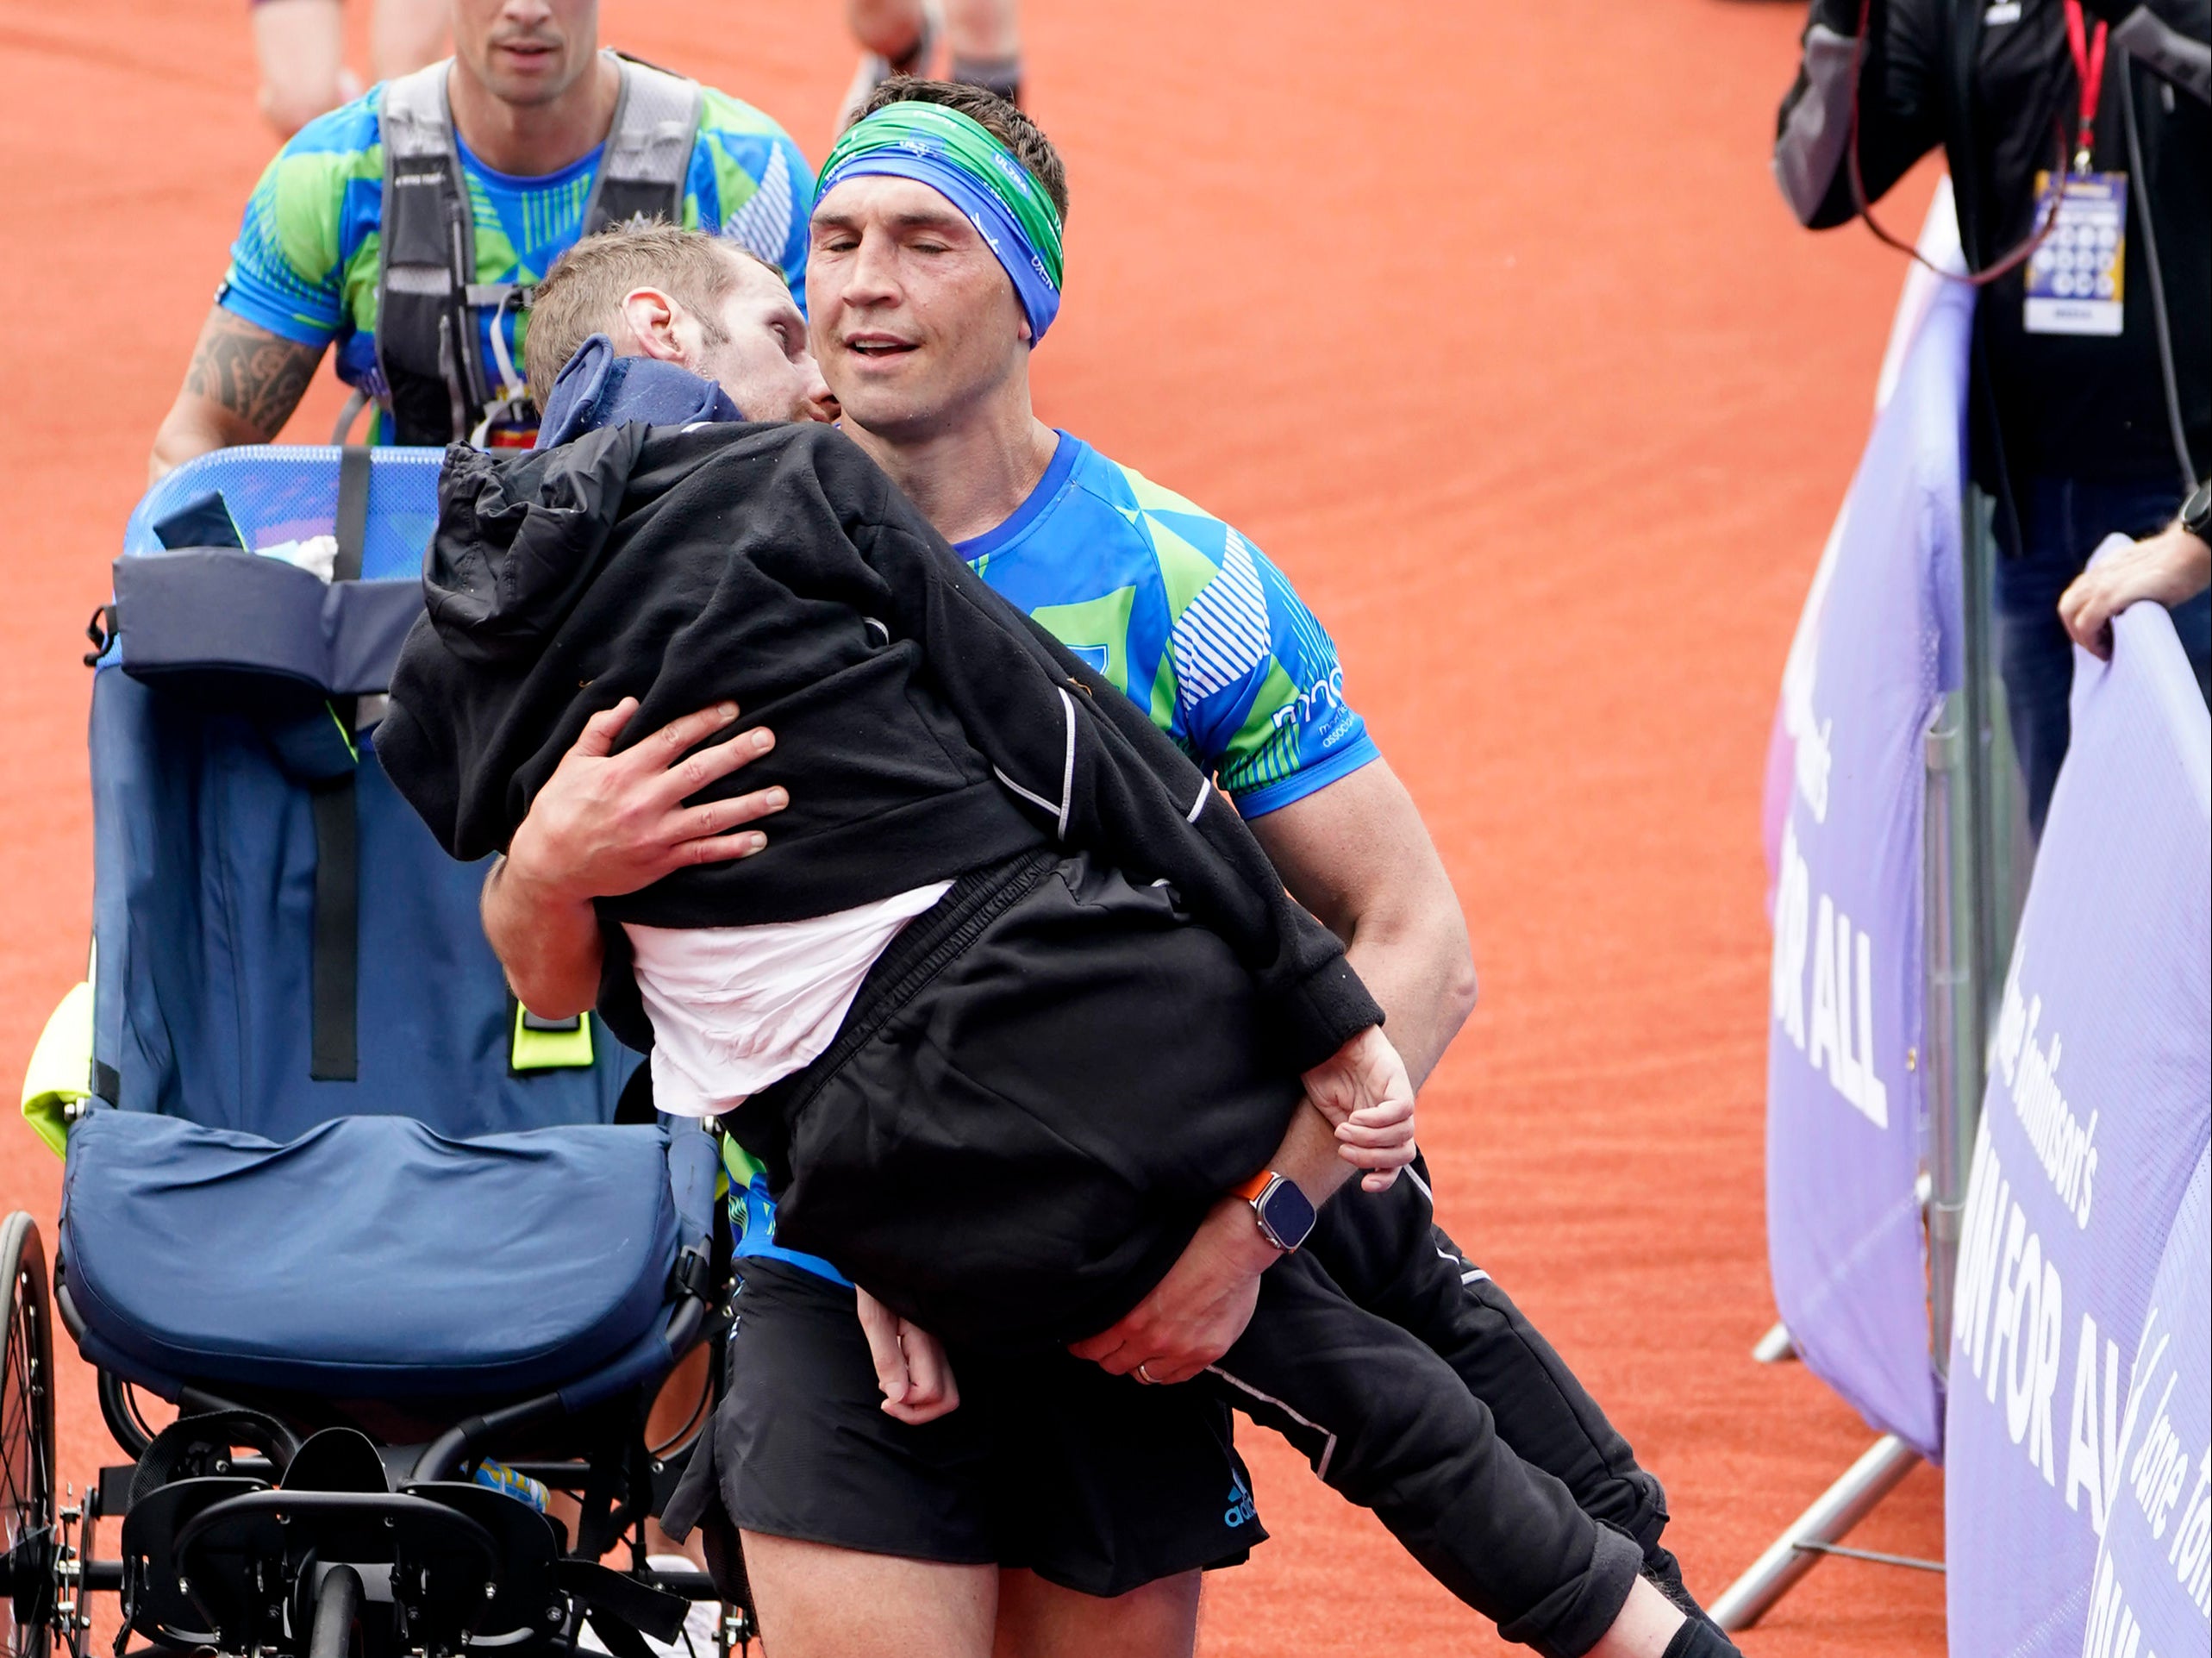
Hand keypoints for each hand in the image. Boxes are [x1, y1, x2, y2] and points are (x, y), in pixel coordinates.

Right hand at [505, 698, 787, 903]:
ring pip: (712, 815)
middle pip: (701, 771)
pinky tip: (760, 839)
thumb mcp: (573, 763)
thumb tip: (631, 702)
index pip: (674, 737)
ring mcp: (656, 833)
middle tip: (768, 738)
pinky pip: (704, 853)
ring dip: (750, 804)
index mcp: (625, 769)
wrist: (549, 866)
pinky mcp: (661, 861)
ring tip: (781, 795)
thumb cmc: (559, 809)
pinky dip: (733, 847)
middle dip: (738, 753)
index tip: (732, 709)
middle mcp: (645, 799)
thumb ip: (601, 730)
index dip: (705, 720)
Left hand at [854, 1287, 960, 1424]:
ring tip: (892, 1392)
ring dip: (919, 1404)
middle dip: (918, 1412)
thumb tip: (897, 1396)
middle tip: (890, 1402)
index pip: (931, 1392)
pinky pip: (937, 1380)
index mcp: (925, 1342)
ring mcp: (939, 1348)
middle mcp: (939, 1348)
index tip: (883, 1395)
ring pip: (946, 1393)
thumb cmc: (877, 1287)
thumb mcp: (873, 1319)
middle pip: (948, 1400)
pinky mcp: (933, 1348)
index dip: (906, 1404)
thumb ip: (887, 1358)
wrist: (885, 1263)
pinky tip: (897, 1378)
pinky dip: (919, 1392)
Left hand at [1067, 1197, 1277, 1384]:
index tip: (1082, 1343)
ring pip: (1144, 1376)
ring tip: (1140, 1351)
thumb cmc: (1188, 1246)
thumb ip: (1125, 1298)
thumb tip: (1108, 1311)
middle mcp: (1153, 1339)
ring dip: (1138, 1364)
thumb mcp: (1142, 1268)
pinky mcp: (1206, 1354)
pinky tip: (1165, 1357)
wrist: (1232, 1247)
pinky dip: (1166, 1371)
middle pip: (1115, 1365)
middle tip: (1111, 1345)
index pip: (1093, 1348)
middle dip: (1109, 1355)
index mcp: (1130, 1316)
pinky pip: (1175, 1378)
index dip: (1084, 1347)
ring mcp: (1182, 1351)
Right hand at [1301, 1027, 1417, 1190]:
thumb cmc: (1324, 1071)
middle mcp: (1393, 1114)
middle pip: (1404, 1153)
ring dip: (1369, 1140)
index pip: (1395, 1161)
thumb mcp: (1333, 1112)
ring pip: (1403, 1135)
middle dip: (1374, 1159)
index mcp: (1380, 1125)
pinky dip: (1377, 1120)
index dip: (1385, 1178)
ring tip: (1344, 1129)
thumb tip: (1349, 1160)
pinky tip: (1354, 1117)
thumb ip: (1348, 1136)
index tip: (1364, 1185)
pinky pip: (1401, 1110)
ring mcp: (1397, 1096)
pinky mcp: (1397, 1079)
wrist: (1324, 1036)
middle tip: (1344, 1151)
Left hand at [2058, 524, 2211, 660]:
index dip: (2081, 618)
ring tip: (2102, 650)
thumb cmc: (2177, 567)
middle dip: (2077, 632)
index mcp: (2104, 568)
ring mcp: (2102, 583)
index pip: (2076, 596)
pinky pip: (2086, 623)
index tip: (2097, 635)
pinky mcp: (2110, 594)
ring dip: (2082, 638)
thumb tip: (2124, 615)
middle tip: (2097, 647)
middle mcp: (2098, 573)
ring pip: (2071, 615)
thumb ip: (2127, 591)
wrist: (2191, 551)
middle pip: (2068, 607)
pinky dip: (2091, 640)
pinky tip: (2106, 650)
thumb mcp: (2142, 577)